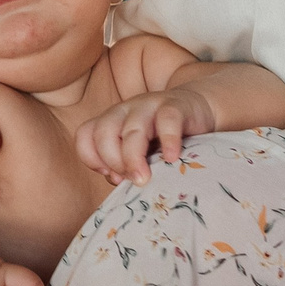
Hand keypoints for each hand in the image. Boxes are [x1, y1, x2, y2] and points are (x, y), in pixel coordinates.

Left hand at [76, 87, 212, 183]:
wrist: (199, 111)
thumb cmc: (164, 140)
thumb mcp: (140, 154)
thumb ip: (124, 167)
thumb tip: (117, 179)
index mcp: (111, 121)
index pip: (85, 135)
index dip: (92, 158)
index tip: (111, 175)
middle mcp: (124, 110)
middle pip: (104, 133)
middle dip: (113, 161)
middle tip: (133, 180)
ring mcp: (149, 105)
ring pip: (132, 128)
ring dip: (134, 158)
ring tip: (145, 178)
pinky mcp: (176, 105)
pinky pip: (168, 121)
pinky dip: (168, 141)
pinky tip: (172, 158)